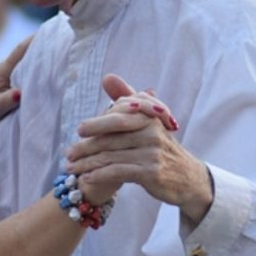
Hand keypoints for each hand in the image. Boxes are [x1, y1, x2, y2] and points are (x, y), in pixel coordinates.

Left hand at [65, 74, 212, 222]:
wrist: (188, 179)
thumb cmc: (161, 149)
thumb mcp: (148, 122)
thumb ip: (129, 98)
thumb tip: (107, 77)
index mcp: (150, 117)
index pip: (117, 118)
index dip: (95, 125)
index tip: (77, 131)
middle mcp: (152, 132)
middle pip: (110, 138)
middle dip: (85, 146)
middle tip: (67, 154)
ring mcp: (152, 153)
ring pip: (110, 156)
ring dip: (87, 164)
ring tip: (71, 168)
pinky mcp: (151, 172)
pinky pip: (117, 172)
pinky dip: (99, 175)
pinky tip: (87, 178)